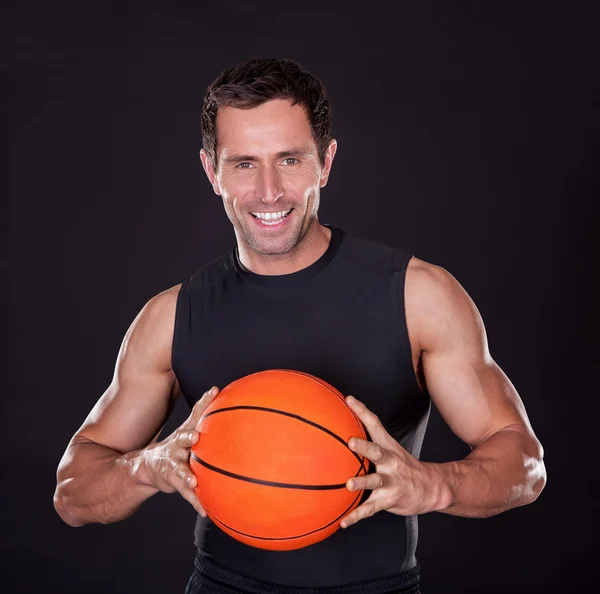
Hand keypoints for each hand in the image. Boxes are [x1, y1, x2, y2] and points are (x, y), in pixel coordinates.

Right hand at [140, 386, 219, 515]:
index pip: (193, 414)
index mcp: (184, 433)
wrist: (148, 467)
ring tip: (193, 480)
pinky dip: (195, 502)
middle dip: (187, 439)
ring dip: (186, 475)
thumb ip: (201, 410)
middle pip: (181, 441)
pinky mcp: (174, 483)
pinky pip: (187, 494)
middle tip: (195, 438)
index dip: (201, 405)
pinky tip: (205, 511)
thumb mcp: (187, 426)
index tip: (212, 393)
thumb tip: (215, 388)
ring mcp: (173, 466)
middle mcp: (176, 447)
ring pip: (180, 470)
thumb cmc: (178, 443)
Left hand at [340, 395, 436, 527]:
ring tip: (348, 485)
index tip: (349, 400)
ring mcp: (390, 482)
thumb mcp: (390, 447)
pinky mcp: (389, 500)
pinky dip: (356, 516)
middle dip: (364, 446)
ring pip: (375, 481)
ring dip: (362, 483)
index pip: (375, 424)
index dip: (362, 411)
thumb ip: (370, 435)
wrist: (432, 488)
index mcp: (388, 447)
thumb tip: (348, 420)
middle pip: (377, 451)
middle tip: (351, 442)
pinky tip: (343, 522)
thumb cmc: (403, 466)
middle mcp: (390, 462)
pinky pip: (370, 509)